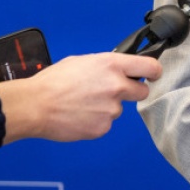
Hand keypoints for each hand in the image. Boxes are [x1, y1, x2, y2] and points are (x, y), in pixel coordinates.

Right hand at [0, 51, 162, 143]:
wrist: (35, 105)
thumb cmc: (53, 82)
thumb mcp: (82, 62)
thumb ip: (106, 66)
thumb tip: (117, 70)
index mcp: (111, 65)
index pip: (150, 67)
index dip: (154, 71)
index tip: (153, 74)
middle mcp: (116, 86)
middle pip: (142, 92)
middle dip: (131, 92)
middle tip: (113, 92)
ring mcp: (111, 109)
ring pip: (118, 109)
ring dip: (107, 107)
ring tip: (83, 103)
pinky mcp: (103, 127)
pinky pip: (105, 123)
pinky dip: (95, 120)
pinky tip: (79, 115)